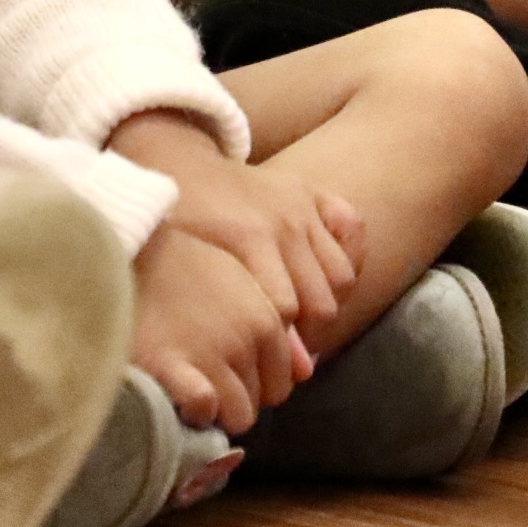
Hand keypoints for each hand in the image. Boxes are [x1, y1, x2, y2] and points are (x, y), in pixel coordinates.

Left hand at [111, 111, 363, 336]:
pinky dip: (350, 254)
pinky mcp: (313, 192)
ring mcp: (303, 204)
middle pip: (322, 300)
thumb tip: (283, 364)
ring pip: (342, 274)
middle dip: (309, 334)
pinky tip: (328, 275)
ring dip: (330, 304)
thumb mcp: (195, 270)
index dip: (285, 345)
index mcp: (252, 237)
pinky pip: (352, 227)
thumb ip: (239, 315)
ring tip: (307, 321)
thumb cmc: (177, 225)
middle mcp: (287, 220)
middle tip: (291, 348)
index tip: (275, 359)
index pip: (288, 310)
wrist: (175, 162)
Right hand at [131, 224, 306, 434]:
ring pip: (240, 415)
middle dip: (243, 397)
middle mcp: (248, 336)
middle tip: (211, 383)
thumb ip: (275, 325)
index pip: (283, 378)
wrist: (131, 251)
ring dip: (221, 410)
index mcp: (268, 317)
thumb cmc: (185, 268)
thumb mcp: (240, 285)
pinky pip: (205, 408)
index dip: (258, 383)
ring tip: (195, 388)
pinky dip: (196, 411)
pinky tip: (180, 395)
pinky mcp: (173, 365)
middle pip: (267, 398)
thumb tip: (307, 371)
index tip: (231, 374)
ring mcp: (213, 352)